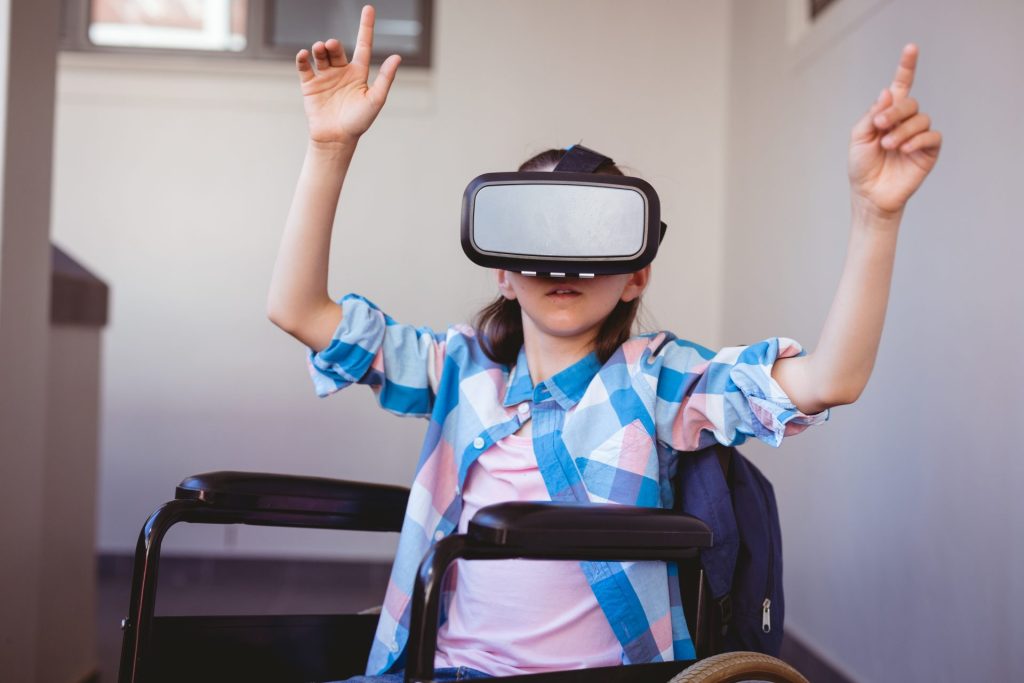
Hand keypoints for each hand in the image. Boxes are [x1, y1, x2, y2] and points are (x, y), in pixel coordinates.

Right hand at [295, 4, 400, 146]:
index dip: (366, 27)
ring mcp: (325, 77)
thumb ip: (385, 78)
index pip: (363, 45)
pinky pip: (304, 67)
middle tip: (330, 45)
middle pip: (337, 50)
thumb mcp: (375, 100)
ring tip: (319, 50)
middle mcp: (341, 72)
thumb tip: (398, 57)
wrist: (337, 139)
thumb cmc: (359, 122)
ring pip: (321, 55)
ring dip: (319, 49)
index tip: (369, 8)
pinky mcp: (310, 85)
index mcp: (358, 73)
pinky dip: (303, 58)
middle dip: (332, 45)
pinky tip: (304, 55)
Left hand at [848, 44, 941, 218]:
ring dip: (902, 130)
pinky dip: (917, 140)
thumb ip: (872, 114)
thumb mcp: (859, 137)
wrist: (869, 195)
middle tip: (879, 125)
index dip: (906, 67)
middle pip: (909, 103)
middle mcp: (905, 122)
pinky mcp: (929, 151)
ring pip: (921, 118)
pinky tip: (903, 149)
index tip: (911, 48)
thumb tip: (889, 92)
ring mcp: (918, 136)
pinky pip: (932, 136)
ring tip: (888, 145)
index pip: (901, 86)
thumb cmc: (862, 166)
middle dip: (895, 111)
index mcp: (887, 115)